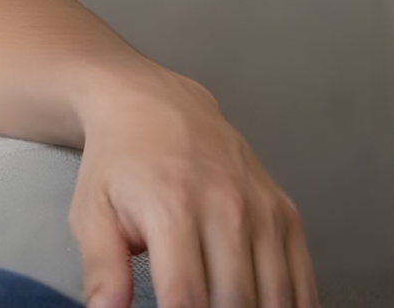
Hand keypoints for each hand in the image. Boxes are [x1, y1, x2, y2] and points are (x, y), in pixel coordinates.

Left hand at [68, 67, 314, 307]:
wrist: (153, 105)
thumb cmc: (119, 162)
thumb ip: (102, 268)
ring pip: (274, 294)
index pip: (186, 296)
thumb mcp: (92, 211)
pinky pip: (302, 276)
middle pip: (235, 301)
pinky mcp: (284, 211)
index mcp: (173, 209)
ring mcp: (261, 208)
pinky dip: (291, 303)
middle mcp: (225, 207)